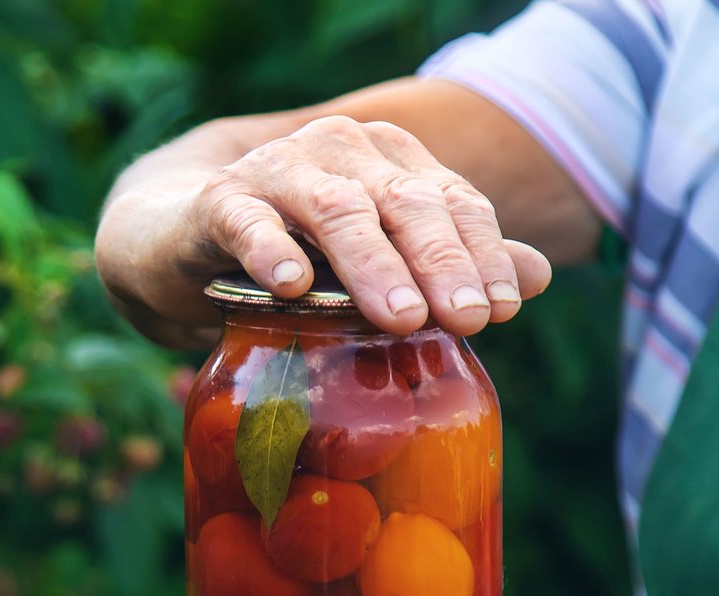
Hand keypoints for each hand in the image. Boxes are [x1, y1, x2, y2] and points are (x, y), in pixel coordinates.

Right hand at [184, 116, 551, 335]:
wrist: (181, 240)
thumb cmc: (294, 255)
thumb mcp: (376, 263)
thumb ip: (449, 263)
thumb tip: (537, 278)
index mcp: (390, 162)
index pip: (451, 201)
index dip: (481, 253)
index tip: (499, 310)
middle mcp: (340, 152)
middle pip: (404, 202)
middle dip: (440, 262)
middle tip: (465, 320)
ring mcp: (278, 170)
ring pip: (336, 209)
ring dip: (370, 263)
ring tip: (398, 317)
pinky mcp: (219, 201)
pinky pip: (247, 220)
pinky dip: (268, 248)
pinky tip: (288, 285)